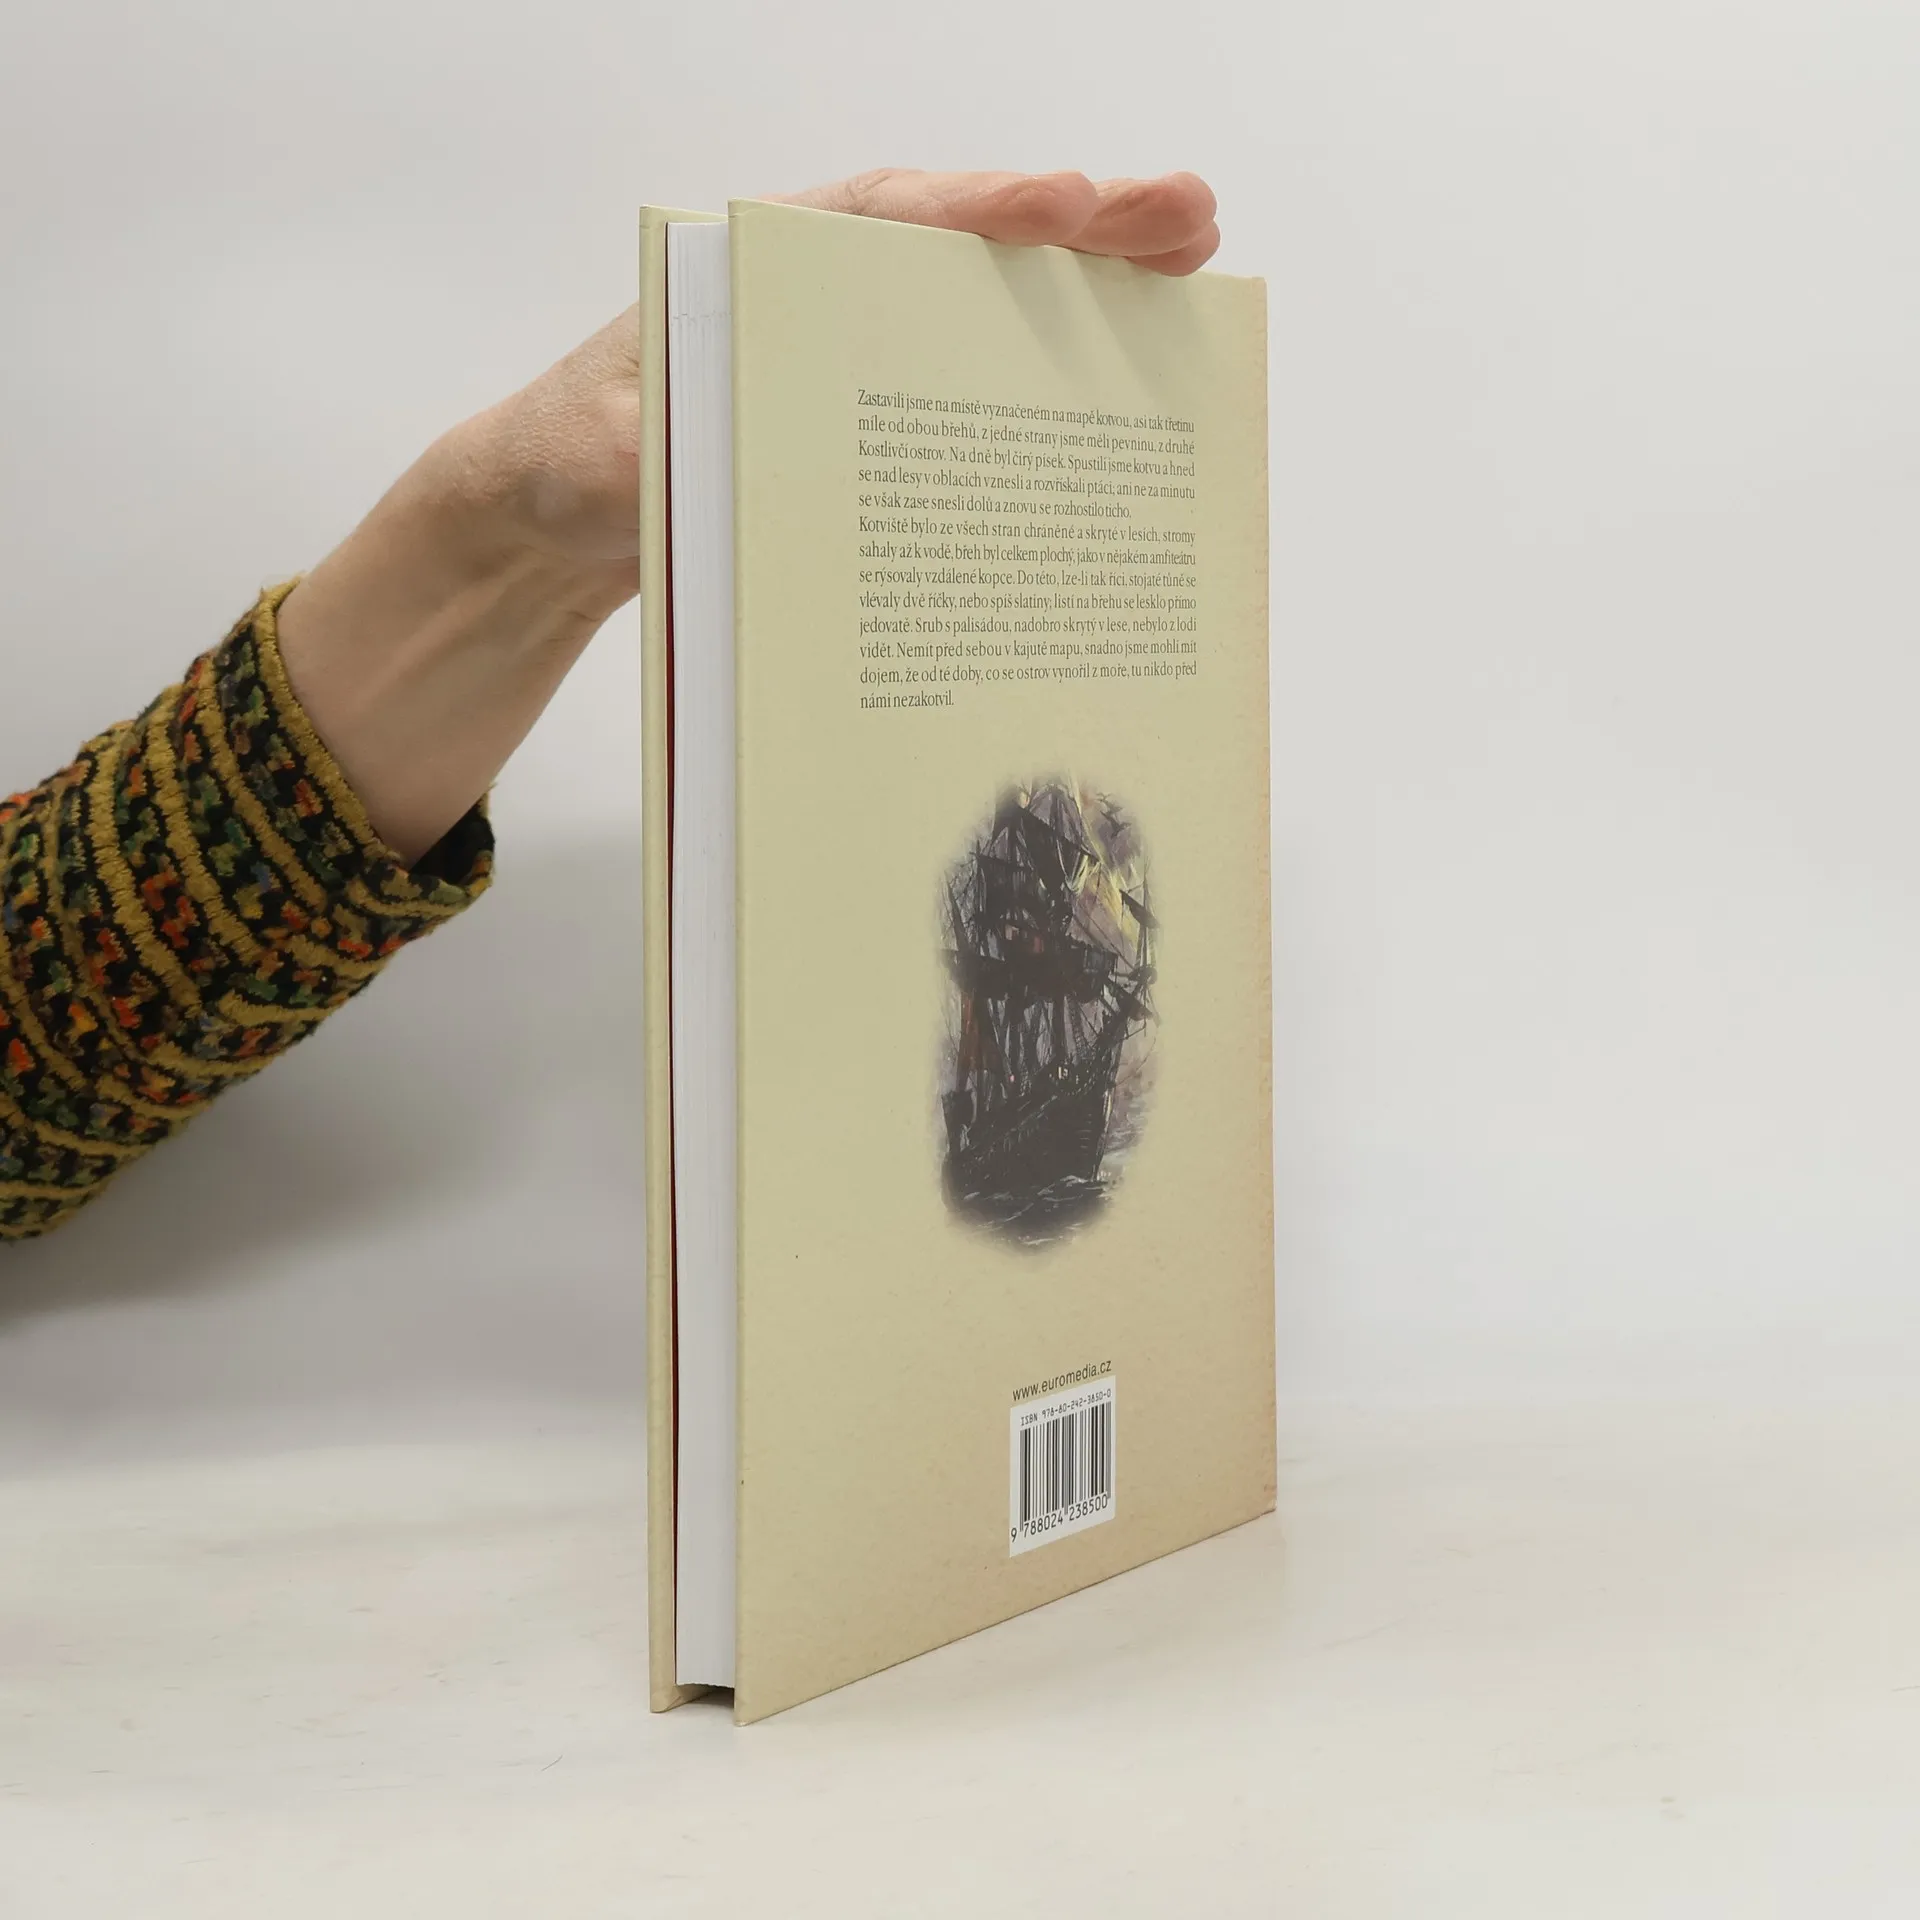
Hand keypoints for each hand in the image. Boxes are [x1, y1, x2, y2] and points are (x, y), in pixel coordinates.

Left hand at [276, 170, 1221, 860]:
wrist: (548, 523)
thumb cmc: (567, 470)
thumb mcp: (595, 462)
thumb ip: (650, 458)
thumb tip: (715, 466)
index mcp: (754, 276)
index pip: (880, 224)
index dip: (975, 213)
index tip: (1060, 207)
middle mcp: (815, 298)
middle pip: (961, 246)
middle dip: (1077, 228)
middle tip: (1188, 218)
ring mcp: (847, 356)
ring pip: (979, 307)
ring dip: (1085, 290)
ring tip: (1193, 275)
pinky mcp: (863, 421)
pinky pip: (963, 384)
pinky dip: (1042, 372)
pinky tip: (1115, 386)